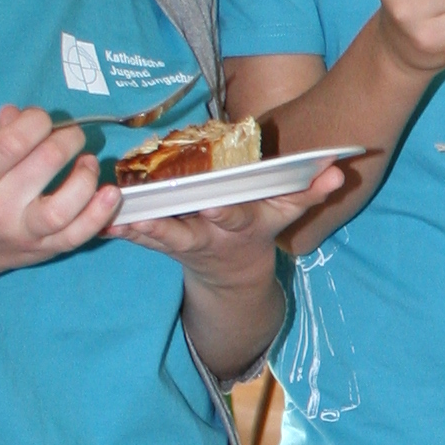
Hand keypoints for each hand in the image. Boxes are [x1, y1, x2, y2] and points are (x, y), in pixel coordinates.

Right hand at [0, 106, 121, 272]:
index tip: (42, 120)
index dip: (36, 121)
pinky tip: (111, 193)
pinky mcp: (46, 248)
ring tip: (89, 162)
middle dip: (67, 140)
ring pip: (62, 209)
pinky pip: (78, 235)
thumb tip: (18, 113)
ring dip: (86, 178)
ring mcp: (24, 232)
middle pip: (44, 165)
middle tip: (72, 136)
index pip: (11, 143)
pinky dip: (100, 214)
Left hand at [125, 162, 348, 289]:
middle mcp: (209, 237)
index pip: (236, 217)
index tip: (212, 207)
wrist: (232, 275)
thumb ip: (311, 192)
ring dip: (136, 229)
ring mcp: (184, 243)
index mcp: (240, 226)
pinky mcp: (162, 244)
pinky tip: (102, 219)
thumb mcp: (286, 215)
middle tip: (143, 220)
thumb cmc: (258, 228)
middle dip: (167, 229)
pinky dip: (120, 229)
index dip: (225, 213)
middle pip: (186, 235)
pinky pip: (139, 237)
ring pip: (157, 238)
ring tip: (117, 219)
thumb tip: (341, 169)